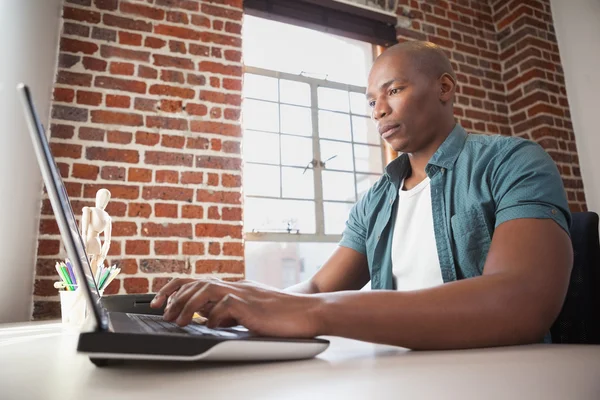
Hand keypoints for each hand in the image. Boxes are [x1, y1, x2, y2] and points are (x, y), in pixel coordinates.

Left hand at [150, 278, 323, 337]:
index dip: (176, 289)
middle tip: (163, 312)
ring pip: (206, 289)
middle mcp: (236, 286)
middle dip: (174, 296)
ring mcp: (243, 293)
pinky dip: (213, 315)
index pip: (199, 281)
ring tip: (179, 320)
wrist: (308, 311)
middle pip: (197, 282)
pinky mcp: (251, 304)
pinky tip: (210, 325)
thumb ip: (230, 312)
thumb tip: (209, 318)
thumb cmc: (283, 315)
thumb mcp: (251, 312)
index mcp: (235, 287)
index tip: (161, 301)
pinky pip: (225, 305)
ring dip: (188, 304)